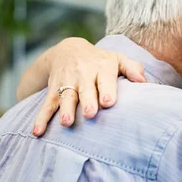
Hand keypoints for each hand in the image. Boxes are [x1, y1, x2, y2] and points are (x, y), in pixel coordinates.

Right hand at [22, 37, 145, 135]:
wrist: (67, 50)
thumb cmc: (100, 60)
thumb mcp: (117, 58)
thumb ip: (132, 68)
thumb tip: (144, 82)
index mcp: (101, 67)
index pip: (105, 78)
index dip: (106, 90)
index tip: (108, 102)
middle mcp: (83, 75)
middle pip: (85, 89)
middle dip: (86, 101)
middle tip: (90, 113)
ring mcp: (66, 83)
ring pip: (65, 97)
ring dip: (65, 110)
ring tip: (66, 123)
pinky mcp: (53, 91)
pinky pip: (46, 105)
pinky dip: (41, 119)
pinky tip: (37, 132)